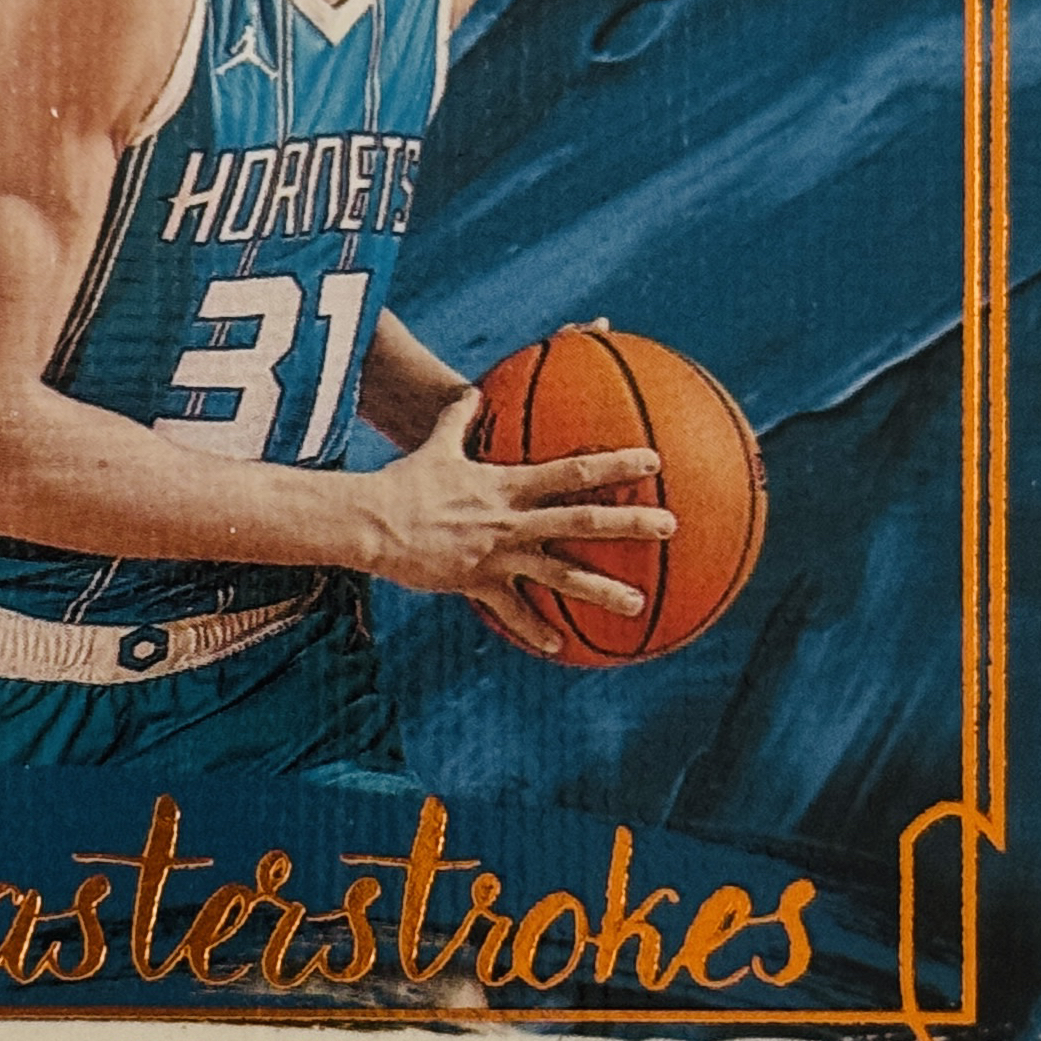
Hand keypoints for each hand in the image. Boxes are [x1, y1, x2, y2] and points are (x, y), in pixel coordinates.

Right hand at [361, 385, 673, 659]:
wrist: (371, 523)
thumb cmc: (404, 480)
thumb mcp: (435, 445)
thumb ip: (460, 418)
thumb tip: (474, 392)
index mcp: (508, 484)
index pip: (572, 470)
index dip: (615, 464)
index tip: (653, 460)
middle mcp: (511, 521)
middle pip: (580, 520)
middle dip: (628, 523)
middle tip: (669, 525)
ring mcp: (497, 555)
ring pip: (558, 575)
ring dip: (600, 590)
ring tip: (638, 605)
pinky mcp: (476, 583)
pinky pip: (511, 612)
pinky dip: (535, 630)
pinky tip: (559, 648)